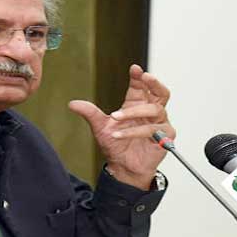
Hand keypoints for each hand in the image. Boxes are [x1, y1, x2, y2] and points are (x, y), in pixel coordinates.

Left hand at [69, 64, 174, 189]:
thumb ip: (90, 113)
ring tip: (115, 118)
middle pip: (161, 92)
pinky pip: (151, 130)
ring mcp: (159, 124)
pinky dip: (134, 131)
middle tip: (144, 76)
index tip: (134, 68)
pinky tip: (119, 135)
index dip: (139, 77)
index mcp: (137, 104)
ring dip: (133, 113)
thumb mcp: (100, 127)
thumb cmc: (116, 146)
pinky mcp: (164, 137)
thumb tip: (72, 104)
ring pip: (153, 110)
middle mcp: (151, 112)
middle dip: (154, 83)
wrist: (122, 167)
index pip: (141, 86)